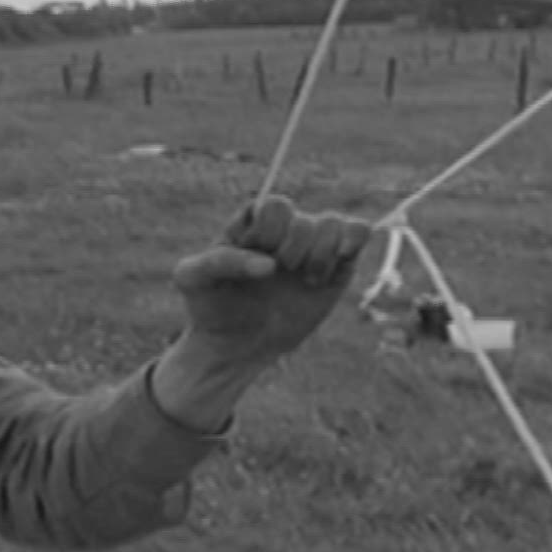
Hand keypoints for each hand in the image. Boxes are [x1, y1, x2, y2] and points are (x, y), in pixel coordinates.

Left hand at [170, 195, 373, 367]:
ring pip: (335, 223)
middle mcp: (283, 230)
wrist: (237, 345)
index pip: (276, 206)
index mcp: (250, 224)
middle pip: (306, 220)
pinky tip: (331, 269)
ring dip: (321, 255)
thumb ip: (217, 261)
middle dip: (294, 252)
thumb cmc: (211, 307)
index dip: (272, 233)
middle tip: (281, 275)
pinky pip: (358, 233)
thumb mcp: (193, 280)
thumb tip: (269, 266)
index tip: (261, 264)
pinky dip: (352, 244)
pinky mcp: (338, 265)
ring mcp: (312, 245)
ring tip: (307, 280)